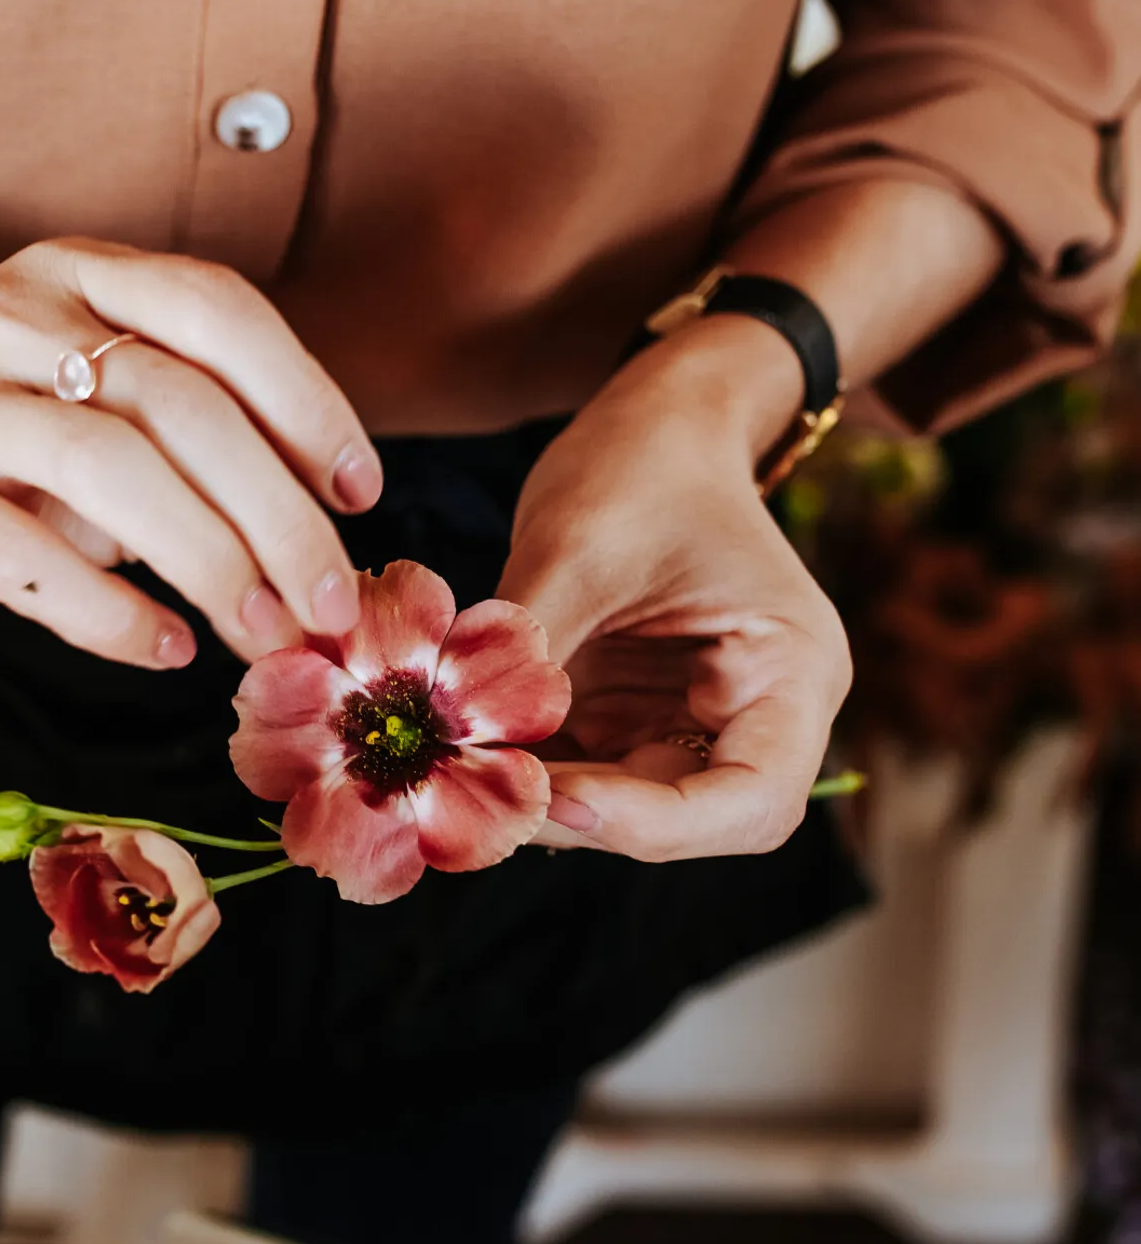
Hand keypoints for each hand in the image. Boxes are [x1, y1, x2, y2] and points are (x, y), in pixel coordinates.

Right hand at [0, 237, 381, 668]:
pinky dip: (106, 609)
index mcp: (78, 275)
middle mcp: (12, 317)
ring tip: (262, 634)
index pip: (219, 312)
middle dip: (275, 510)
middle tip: (327, 602)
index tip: (361, 494)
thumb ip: (188, 437)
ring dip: (206, 560)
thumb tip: (320, 536)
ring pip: (105, 467)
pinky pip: (18, 552)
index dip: (306, 400)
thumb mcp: (90, 403)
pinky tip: (164, 648)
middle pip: (177, 401)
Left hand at [498, 316, 851, 858]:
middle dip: (580, 817)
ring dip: (536, 804)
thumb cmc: (645, 463)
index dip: (653, 821)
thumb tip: (450, 733)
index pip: (753, 801)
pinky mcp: (630, 723)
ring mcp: (689, 727)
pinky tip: (453, 758)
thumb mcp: (581, 542)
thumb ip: (526, 646)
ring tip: (449, 778)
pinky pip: (578, 775)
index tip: (556, 797)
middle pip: (683, 821)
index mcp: (793, 674)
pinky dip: (519, 774)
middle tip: (476, 796)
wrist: (657, 422)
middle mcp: (755, 719)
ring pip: (619, 811)